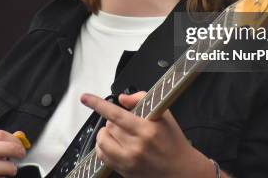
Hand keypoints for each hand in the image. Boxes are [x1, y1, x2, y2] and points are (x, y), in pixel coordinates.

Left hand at [80, 92, 215, 177]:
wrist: (181, 170)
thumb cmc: (173, 141)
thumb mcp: (164, 115)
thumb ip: (142, 100)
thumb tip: (122, 99)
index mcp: (147, 129)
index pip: (116, 114)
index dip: (98, 104)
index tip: (86, 98)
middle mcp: (136, 146)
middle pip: (109, 126)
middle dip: (113, 121)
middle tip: (125, 123)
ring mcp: (129, 160)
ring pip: (102, 141)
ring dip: (106, 134)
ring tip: (116, 133)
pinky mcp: (125, 171)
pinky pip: (103, 156)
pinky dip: (103, 147)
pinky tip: (111, 144)